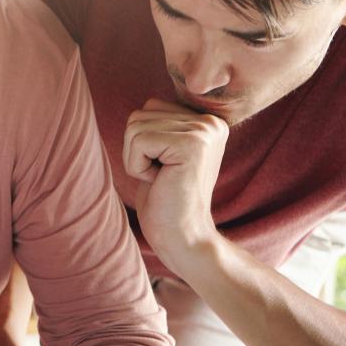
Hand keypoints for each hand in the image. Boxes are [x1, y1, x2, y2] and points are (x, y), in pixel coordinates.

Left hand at [123, 98, 227, 271]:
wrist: (183, 239)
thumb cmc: (165, 202)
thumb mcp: (162, 156)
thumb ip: (160, 127)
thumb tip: (144, 106)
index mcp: (206, 122)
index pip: (149, 108)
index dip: (142, 143)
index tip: (164, 170)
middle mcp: (210, 122)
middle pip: (140, 115)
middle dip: (137, 151)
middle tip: (161, 177)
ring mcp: (204, 131)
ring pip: (135, 127)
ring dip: (136, 160)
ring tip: (161, 179)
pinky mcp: (192, 144)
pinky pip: (138, 141)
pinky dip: (137, 166)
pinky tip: (159, 182)